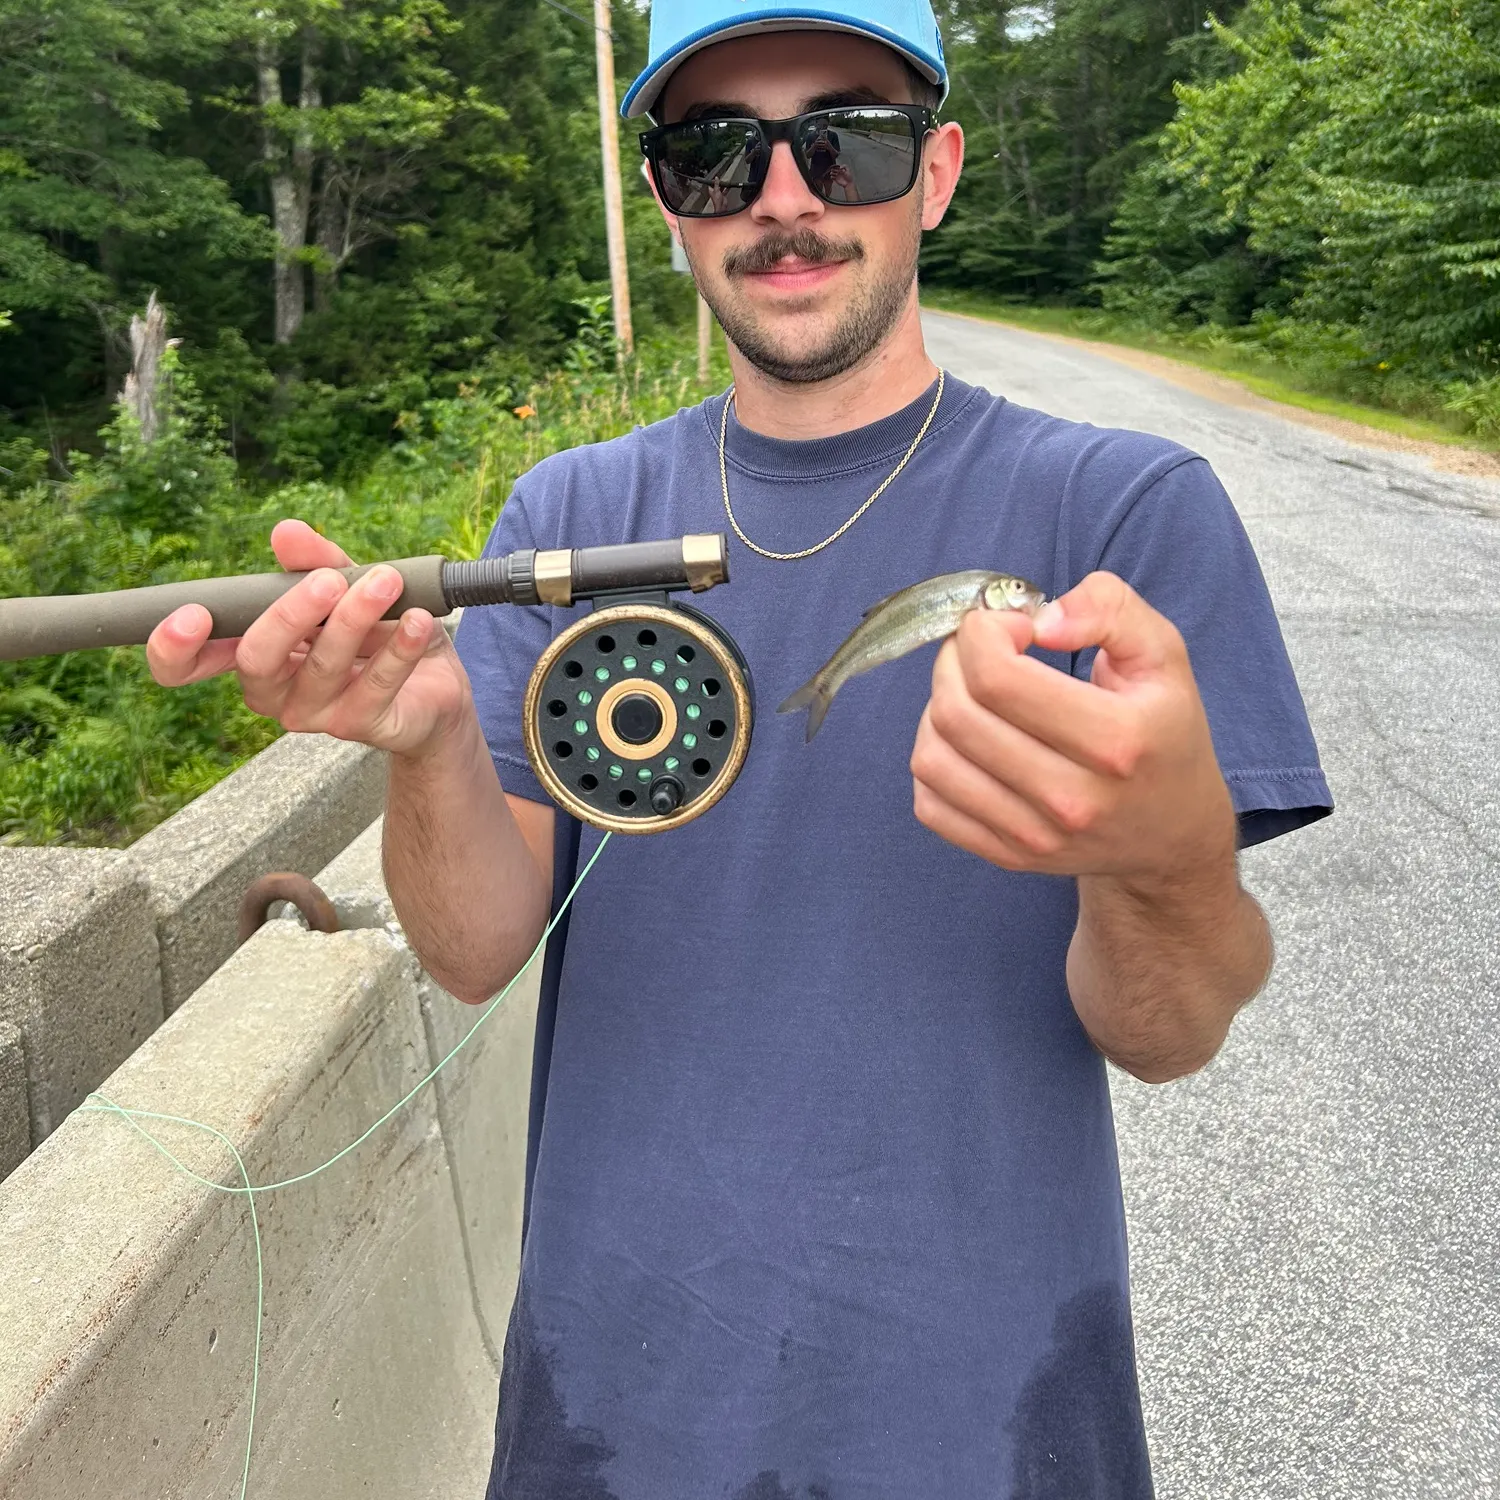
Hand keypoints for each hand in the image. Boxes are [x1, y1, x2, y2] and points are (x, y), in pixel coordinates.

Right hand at [146, 518, 473, 759]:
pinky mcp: (362, 725)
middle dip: (289, 615)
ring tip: (386, 582)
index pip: (187, 666)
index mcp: (254, 655)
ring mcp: (316, 715)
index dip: (174, 648)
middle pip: (256, 660)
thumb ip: (317, 562)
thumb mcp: (349, 589)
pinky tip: (417, 619)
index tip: (191, 614)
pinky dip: (400, 646)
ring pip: (323, 666)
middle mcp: (275, 691)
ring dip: (357, 617)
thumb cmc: (378, 637)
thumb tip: (285, 532)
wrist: (437, 690)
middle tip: (329, 579)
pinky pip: (377, 684)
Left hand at [910, 571, 1235, 888]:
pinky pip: (929, 803)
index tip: (1009, 626)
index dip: (983, 634)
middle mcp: (1072, 798)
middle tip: (981, 650)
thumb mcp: (1163, 654)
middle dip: (954, 661)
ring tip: (971, 693)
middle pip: (956, 713)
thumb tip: (1042, 620)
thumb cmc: (1164, 732)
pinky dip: (934, 759)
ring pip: (932, 758)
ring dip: (936, 708)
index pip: (998, 678)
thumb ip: (1110, 610)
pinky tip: (967, 739)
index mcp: (1116, 740)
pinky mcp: (1007, 856)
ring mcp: (1035, 836)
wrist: (1174, 831)